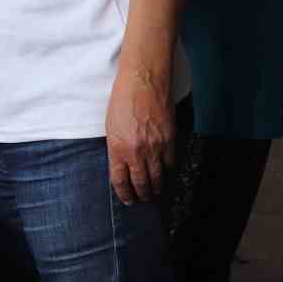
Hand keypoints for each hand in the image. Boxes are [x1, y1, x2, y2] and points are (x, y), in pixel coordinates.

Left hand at [105, 66, 174, 204]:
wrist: (143, 81)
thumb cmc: (122, 99)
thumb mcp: (111, 126)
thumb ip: (117, 148)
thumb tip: (123, 165)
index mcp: (117, 148)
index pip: (120, 180)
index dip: (124, 193)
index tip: (128, 199)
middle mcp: (136, 151)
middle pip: (141, 183)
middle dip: (142, 194)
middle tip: (143, 199)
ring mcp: (155, 147)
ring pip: (158, 177)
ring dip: (157, 188)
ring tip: (156, 192)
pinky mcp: (169, 139)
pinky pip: (171, 163)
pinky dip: (170, 171)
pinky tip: (168, 174)